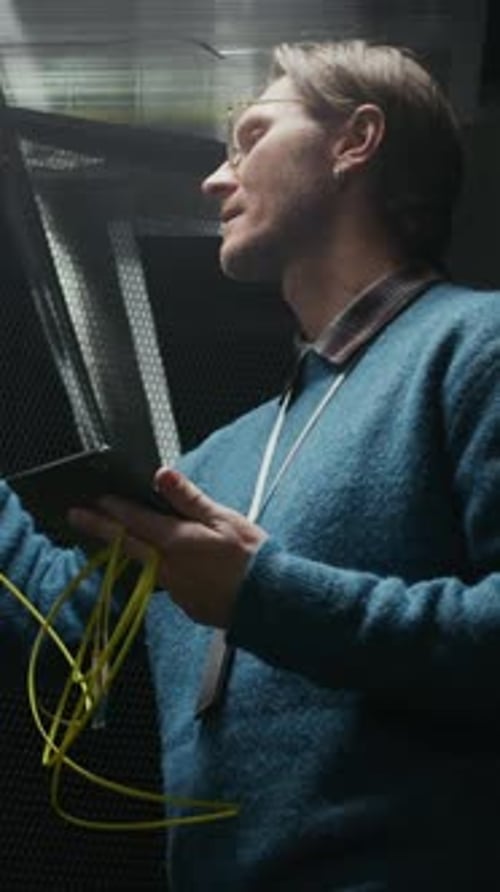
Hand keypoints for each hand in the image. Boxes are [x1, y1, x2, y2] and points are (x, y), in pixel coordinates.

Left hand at [69, 468, 267, 628]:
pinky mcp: (188, 606)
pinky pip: (168, 583)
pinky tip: (173, 564)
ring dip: (130, 549)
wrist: (271, 604)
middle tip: (76, 517)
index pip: (135, 521)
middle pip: (127, 544)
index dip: (112, 509)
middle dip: (100, 529)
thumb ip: (189, 499)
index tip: (92, 500)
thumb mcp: (224, 520)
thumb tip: (161, 474)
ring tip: (120, 536)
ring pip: (145, 565)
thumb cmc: (253, 558)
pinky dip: (162, 570)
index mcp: (177, 542)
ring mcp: (176, 590)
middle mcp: (168, 567)